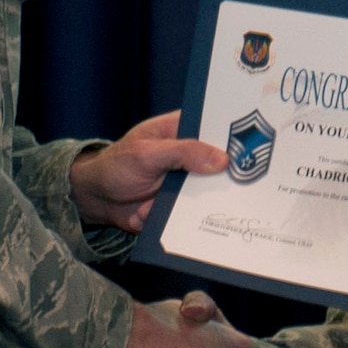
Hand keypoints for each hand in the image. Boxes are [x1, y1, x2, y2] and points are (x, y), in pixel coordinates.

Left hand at [69, 111, 226, 230]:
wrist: (96, 200)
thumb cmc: (116, 165)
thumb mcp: (147, 154)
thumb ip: (183, 152)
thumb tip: (221, 160)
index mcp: (183, 130)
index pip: (217, 129)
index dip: (235, 138)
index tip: (251, 149)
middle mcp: (190, 155)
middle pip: (220, 165)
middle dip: (220, 179)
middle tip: (209, 186)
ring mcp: (187, 181)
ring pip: (209, 193)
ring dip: (187, 204)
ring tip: (150, 202)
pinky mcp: (182, 204)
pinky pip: (194, 213)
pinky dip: (176, 218)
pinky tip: (146, 212)